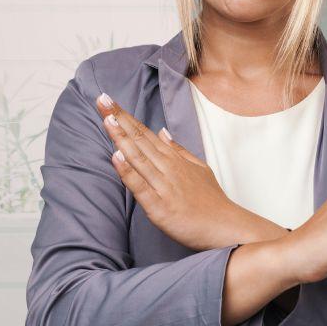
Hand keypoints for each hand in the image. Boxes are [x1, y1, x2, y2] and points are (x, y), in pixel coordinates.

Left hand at [95, 92, 261, 251]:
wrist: (224, 227)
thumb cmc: (211, 201)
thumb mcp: (198, 168)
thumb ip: (178, 150)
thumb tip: (162, 132)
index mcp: (174, 159)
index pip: (145, 133)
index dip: (126, 117)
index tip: (109, 100)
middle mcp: (168, 168)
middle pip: (139, 139)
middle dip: (119, 119)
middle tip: (102, 99)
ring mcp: (164, 186)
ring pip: (138, 158)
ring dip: (121, 138)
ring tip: (107, 119)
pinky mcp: (159, 206)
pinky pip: (141, 186)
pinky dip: (128, 171)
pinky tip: (116, 157)